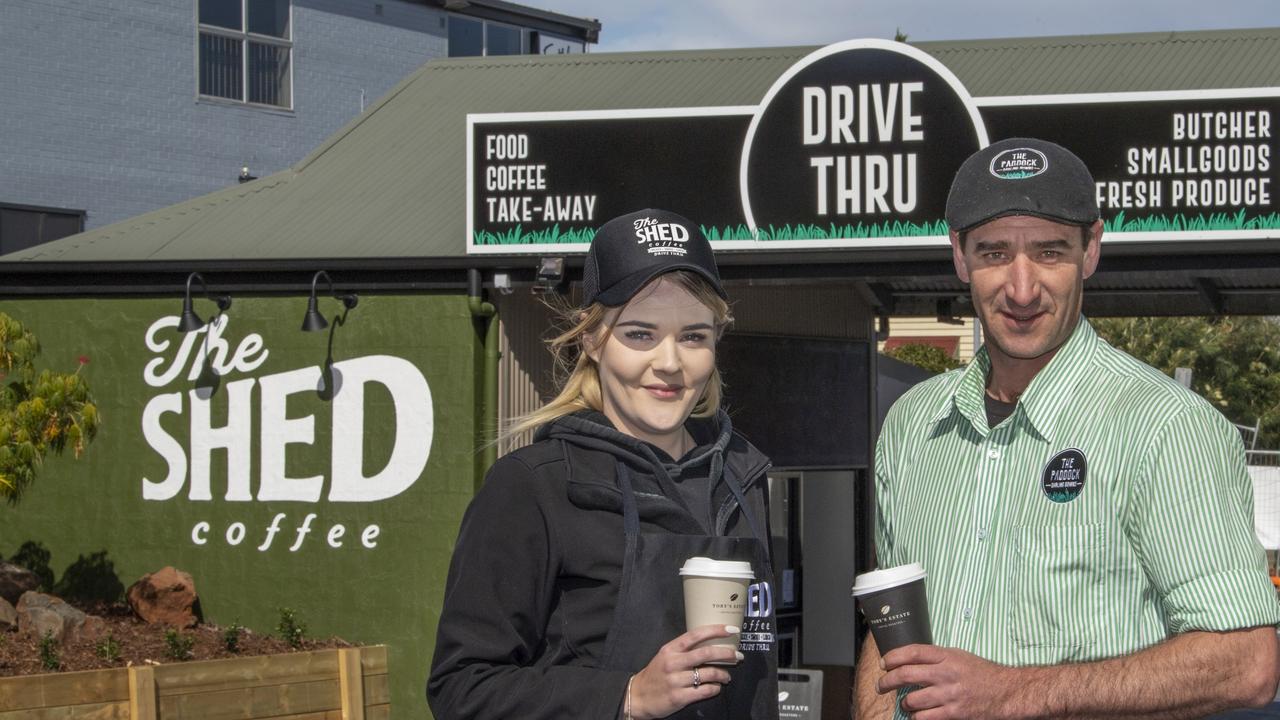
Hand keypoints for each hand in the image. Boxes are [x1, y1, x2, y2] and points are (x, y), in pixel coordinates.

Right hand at [627, 624, 742, 719]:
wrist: (638, 696)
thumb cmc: (655, 674)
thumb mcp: (665, 656)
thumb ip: (684, 650)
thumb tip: (710, 644)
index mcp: (670, 649)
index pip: (696, 635)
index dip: (715, 630)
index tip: (731, 630)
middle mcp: (673, 663)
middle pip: (706, 653)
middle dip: (726, 653)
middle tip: (737, 655)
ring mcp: (676, 680)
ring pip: (708, 674)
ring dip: (723, 674)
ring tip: (726, 676)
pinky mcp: (679, 697)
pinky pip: (704, 691)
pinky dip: (715, 689)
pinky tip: (716, 687)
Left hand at [877, 644, 1017, 719]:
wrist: (1007, 692)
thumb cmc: (982, 673)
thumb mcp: (959, 656)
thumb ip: (936, 657)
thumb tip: (909, 660)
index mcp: (947, 656)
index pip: (912, 652)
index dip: (893, 657)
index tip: (884, 663)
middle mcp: (946, 673)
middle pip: (906, 675)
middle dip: (887, 681)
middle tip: (881, 686)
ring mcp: (949, 695)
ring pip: (912, 700)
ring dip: (904, 703)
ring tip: (906, 703)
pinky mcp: (954, 713)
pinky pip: (925, 718)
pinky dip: (917, 717)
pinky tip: (918, 715)